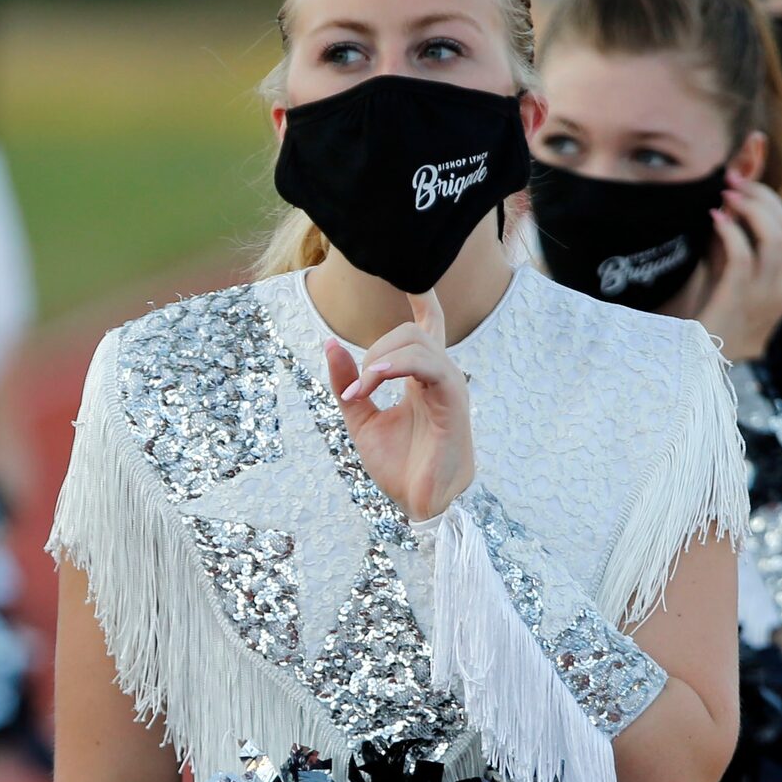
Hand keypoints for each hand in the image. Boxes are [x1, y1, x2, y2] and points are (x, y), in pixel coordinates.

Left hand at [324, 293, 475, 522]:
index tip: (412, 277)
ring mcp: (449, 387)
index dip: (423, 300)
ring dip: (382, 358)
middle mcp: (439, 378)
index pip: (428, 328)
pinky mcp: (453, 402)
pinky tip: (375, 378)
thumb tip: (329, 344)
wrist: (419, 504)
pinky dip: (398, 365)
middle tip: (354, 385)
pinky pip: (431, 365)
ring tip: (361, 386)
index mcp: (422, 379)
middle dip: (377, 347)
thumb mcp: (361, 419)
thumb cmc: (400, 466)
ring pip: (420, 343)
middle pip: (413, 332)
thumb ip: (347, 382)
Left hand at [694, 173, 781, 361]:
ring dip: (750, 208)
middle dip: (760, 196)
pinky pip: (743, 257)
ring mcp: (763, 299)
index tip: (739, 180)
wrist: (692, 360)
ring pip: (775, 238)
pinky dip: (731, 232)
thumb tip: (736, 194)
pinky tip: (714, 218)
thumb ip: (737, 236)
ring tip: (724, 195)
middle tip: (731, 180)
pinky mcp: (736, 303)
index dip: (768, 198)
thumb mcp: (728, 270)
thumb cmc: (706, 314)